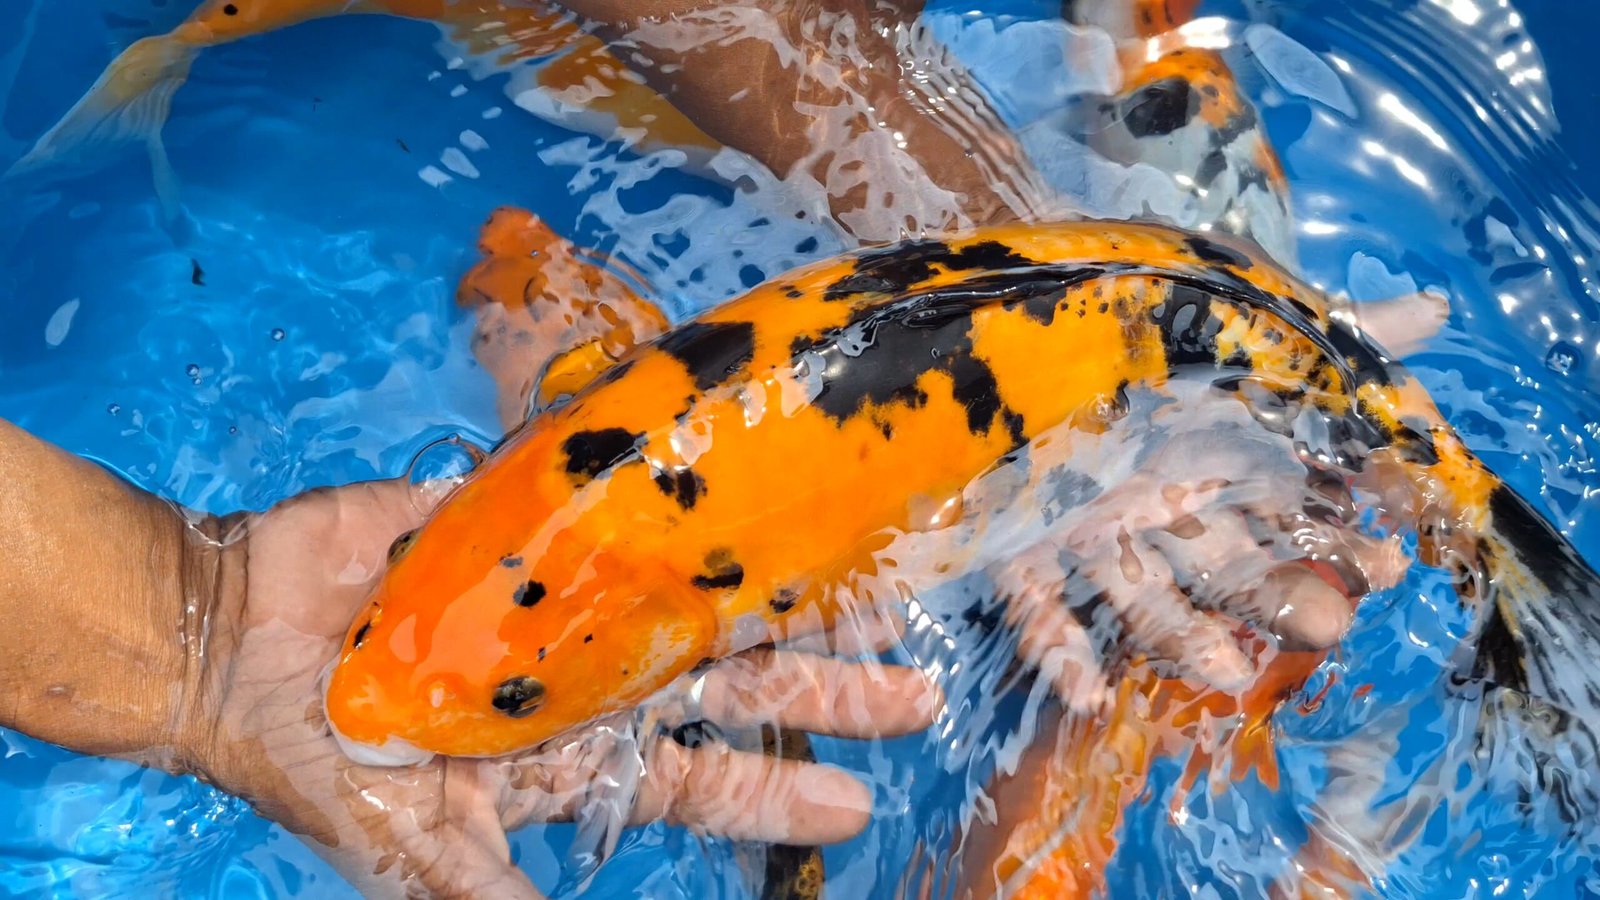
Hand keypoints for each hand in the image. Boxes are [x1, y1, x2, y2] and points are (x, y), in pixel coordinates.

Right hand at [187, 476, 939, 898]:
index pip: (703, 780)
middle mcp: (595, 673)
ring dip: (780, 592)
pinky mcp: (535, 520)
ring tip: (874, 586)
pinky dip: (684, 494)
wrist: (231, 637)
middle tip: (915, 689)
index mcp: (576, 751)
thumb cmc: (319, 754)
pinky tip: (750, 476)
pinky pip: (626, 502)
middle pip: (733, 684)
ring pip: (707, 592)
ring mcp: (574, 591)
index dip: (778, 793)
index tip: (860, 803)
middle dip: (822, 689)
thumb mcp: (414, 850)